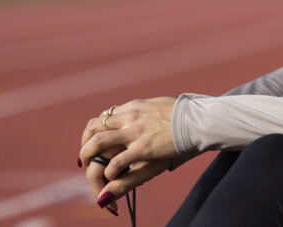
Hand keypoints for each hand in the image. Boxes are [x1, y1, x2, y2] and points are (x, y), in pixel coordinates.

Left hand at [80, 97, 178, 211]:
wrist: (198, 120)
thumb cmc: (185, 114)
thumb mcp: (160, 106)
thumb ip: (146, 111)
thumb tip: (142, 113)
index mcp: (134, 107)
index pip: (104, 116)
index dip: (93, 131)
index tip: (92, 143)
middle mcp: (129, 117)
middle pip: (94, 127)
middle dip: (84, 144)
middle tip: (84, 159)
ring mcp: (135, 132)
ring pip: (97, 142)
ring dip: (88, 156)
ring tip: (89, 168)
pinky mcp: (143, 148)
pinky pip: (116, 162)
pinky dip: (109, 171)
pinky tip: (111, 176)